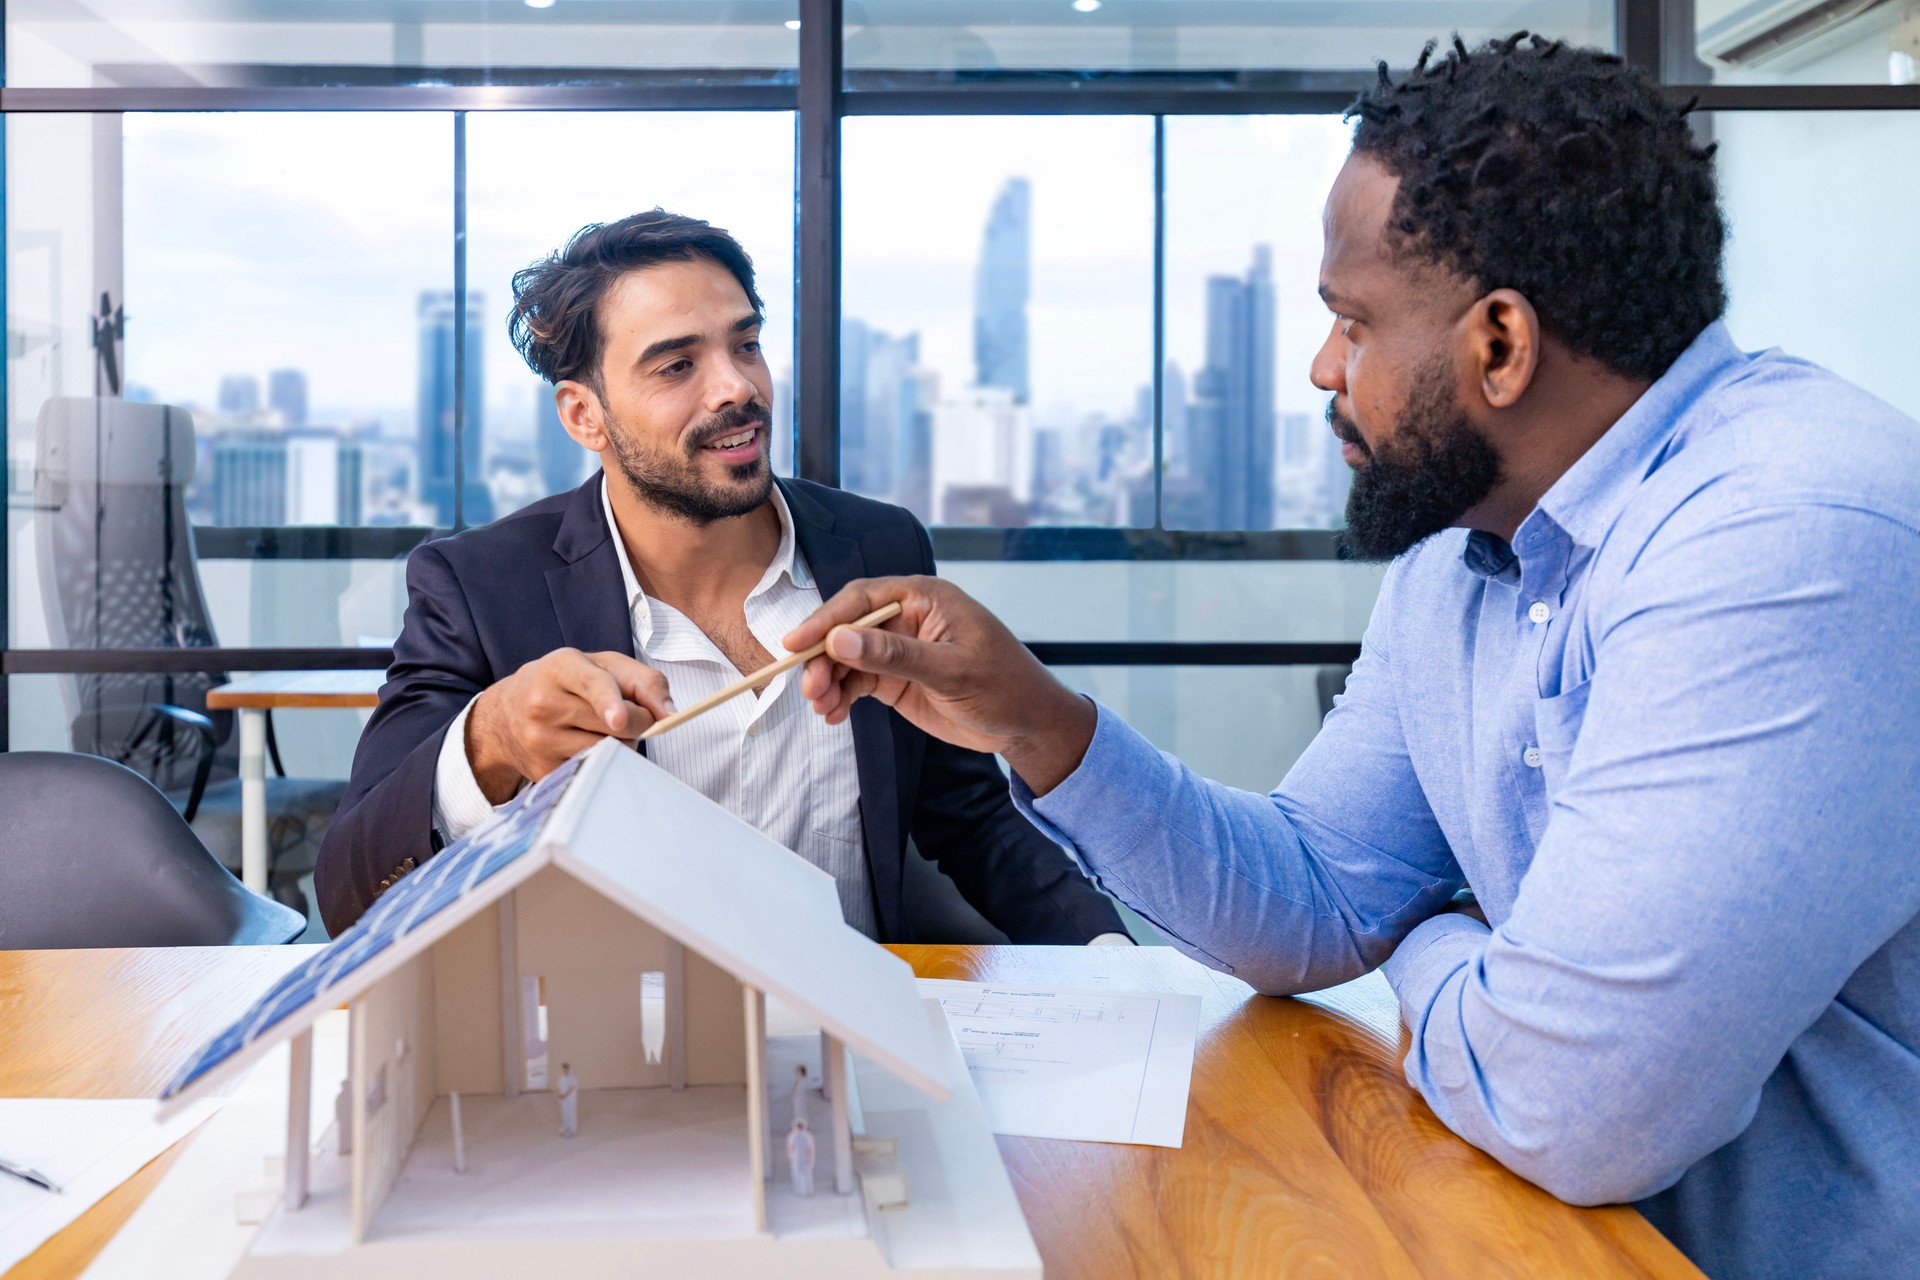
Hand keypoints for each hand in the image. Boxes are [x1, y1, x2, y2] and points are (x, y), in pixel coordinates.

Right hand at [466, 648, 672, 802]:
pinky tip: (584, 744)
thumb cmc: (565, 684)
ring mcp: (540, 741)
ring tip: (601, 728)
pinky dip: (605, 761)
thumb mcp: (601, 666)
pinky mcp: (544, 771)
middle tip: (628, 714)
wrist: (505, 715)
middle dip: (636, 720)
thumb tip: (670, 714)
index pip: (592, 685)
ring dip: (622, 742)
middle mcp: (543, 704)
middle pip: (614, 724)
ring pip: (609, 750)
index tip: (619, 718)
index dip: (609, 702)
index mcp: (560, 668)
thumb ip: (644, 681)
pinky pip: (595, 771)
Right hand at [783, 576, 1096, 794]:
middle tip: (809, 687)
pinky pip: (858, 683)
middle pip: (847, 629)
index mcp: (924, 599)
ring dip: (828, 681)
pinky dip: (842, 698)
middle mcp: (906, 619)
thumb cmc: (1004, 685)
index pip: (862, 599)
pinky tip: (833, 716)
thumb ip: (896, 655)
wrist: (1027, 724)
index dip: (826, 619)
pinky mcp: (896, 679)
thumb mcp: (951, 670)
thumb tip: (841, 639)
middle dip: (823, 657)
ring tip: (821, 707)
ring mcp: (899, 650)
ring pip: (847, 659)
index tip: (796, 644)